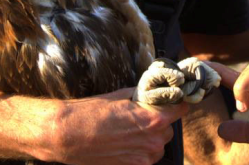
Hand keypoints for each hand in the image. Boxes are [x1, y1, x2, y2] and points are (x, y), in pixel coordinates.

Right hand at [44, 87, 188, 164]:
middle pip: (169, 128)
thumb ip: (143, 96)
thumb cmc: (91, 113)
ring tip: (129, 130)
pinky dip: (139, 150)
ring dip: (150, 137)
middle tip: (141, 115)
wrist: (67, 135)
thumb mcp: (121, 95)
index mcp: (154, 119)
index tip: (172, 99)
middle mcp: (153, 141)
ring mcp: (144, 158)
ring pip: (158, 145)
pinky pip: (146, 157)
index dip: (177, 102)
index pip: (181, 109)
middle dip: (159, 121)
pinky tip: (123, 143)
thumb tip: (154, 91)